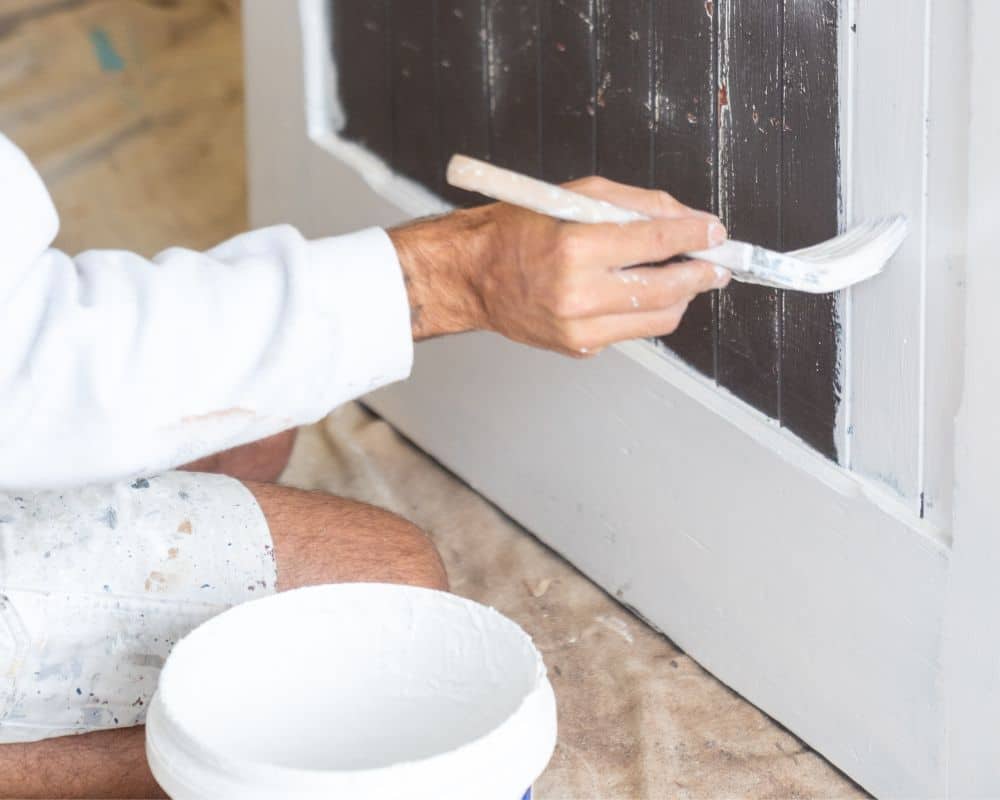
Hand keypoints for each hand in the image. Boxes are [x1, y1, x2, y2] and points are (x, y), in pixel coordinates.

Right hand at [388, 176, 729, 356]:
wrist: (473, 275)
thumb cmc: (518, 231)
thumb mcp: (577, 197)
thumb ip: (637, 205)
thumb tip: (688, 220)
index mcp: (575, 247)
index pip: (656, 243)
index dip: (695, 237)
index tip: (715, 233)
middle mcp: (578, 294)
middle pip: (667, 290)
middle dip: (701, 275)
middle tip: (717, 264)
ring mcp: (579, 328)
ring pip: (658, 321)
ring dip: (680, 298)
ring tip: (683, 278)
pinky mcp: (578, 348)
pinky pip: (630, 332)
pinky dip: (642, 312)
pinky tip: (633, 293)